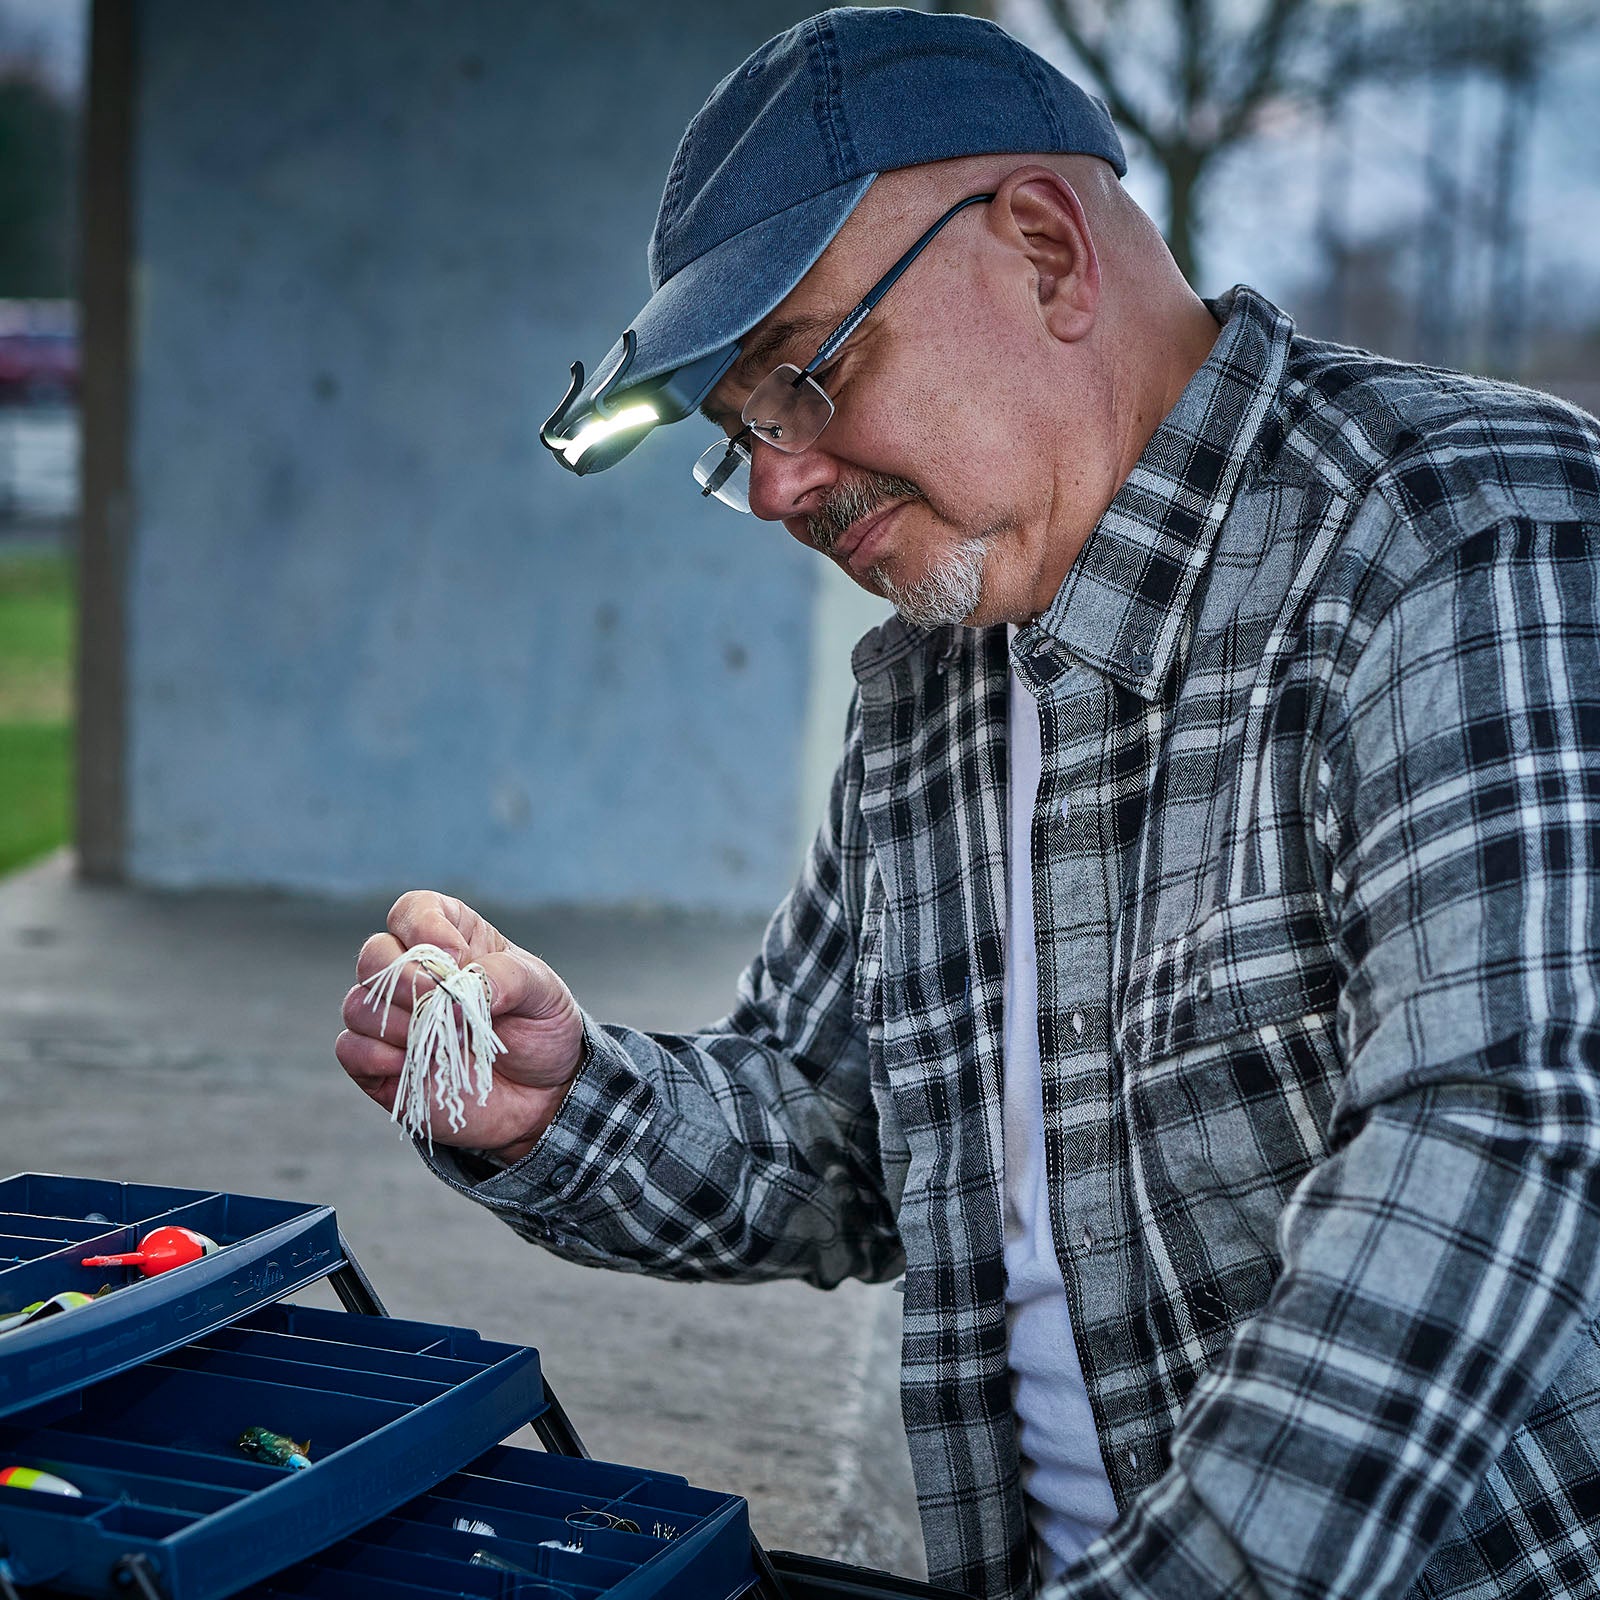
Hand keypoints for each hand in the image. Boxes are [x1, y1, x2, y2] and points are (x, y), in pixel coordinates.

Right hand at [336, 891, 584, 1161]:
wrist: (543, 1093)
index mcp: (452, 939)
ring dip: (399, 1022)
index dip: (425, 926)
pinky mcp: (382, 1065)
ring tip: (445, 1039)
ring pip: (359, 1003)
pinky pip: (351, 1048)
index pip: (414, 910)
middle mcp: (415, 974)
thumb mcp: (542, 991)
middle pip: (374, 954)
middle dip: (407, 979)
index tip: (457, 957)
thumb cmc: (540, 1028)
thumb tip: (459, 988)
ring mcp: (396, 1019)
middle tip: (446, 1004)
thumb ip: (506, 977)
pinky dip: (376, 1054)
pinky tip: (416, 1063)